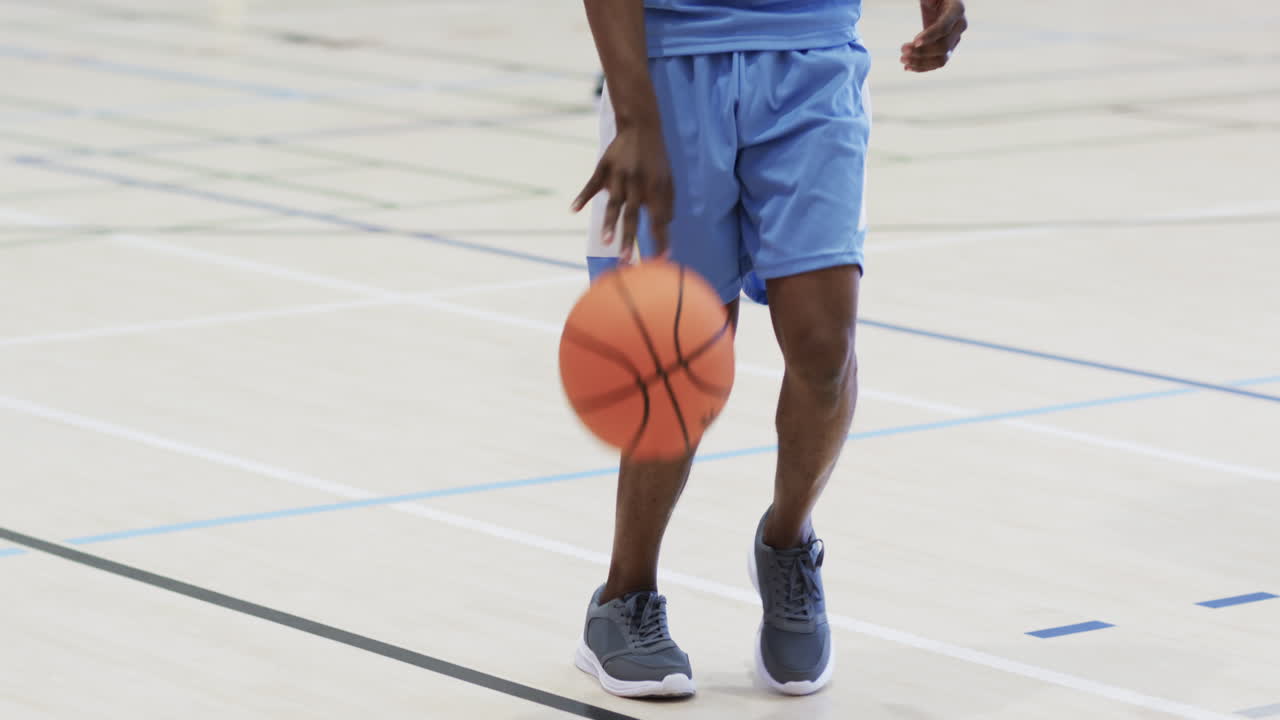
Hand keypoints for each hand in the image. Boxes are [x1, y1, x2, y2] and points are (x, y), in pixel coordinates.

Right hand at [571, 122, 673, 261]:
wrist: (640, 126)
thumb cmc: (655, 157)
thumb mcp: (668, 176)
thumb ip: (667, 201)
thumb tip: (665, 225)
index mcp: (655, 186)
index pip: (658, 218)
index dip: (661, 238)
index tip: (662, 259)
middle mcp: (637, 182)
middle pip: (632, 215)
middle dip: (629, 238)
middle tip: (626, 259)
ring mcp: (618, 175)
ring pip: (613, 203)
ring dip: (608, 223)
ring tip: (606, 242)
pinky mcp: (603, 167)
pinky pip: (592, 184)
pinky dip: (583, 197)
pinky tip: (574, 210)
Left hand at [901, 0, 966, 72]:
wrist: (939, 2)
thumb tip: (927, 2)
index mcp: (957, 9)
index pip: (944, 27)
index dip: (930, 36)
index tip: (914, 42)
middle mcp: (960, 26)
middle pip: (943, 47)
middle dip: (921, 52)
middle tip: (902, 49)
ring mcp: (955, 39)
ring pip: (941, 59)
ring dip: (921, 63)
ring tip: (902, 60)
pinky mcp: (948, 49)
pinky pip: (937, 63)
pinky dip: (922, 67)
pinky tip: (907, 68)